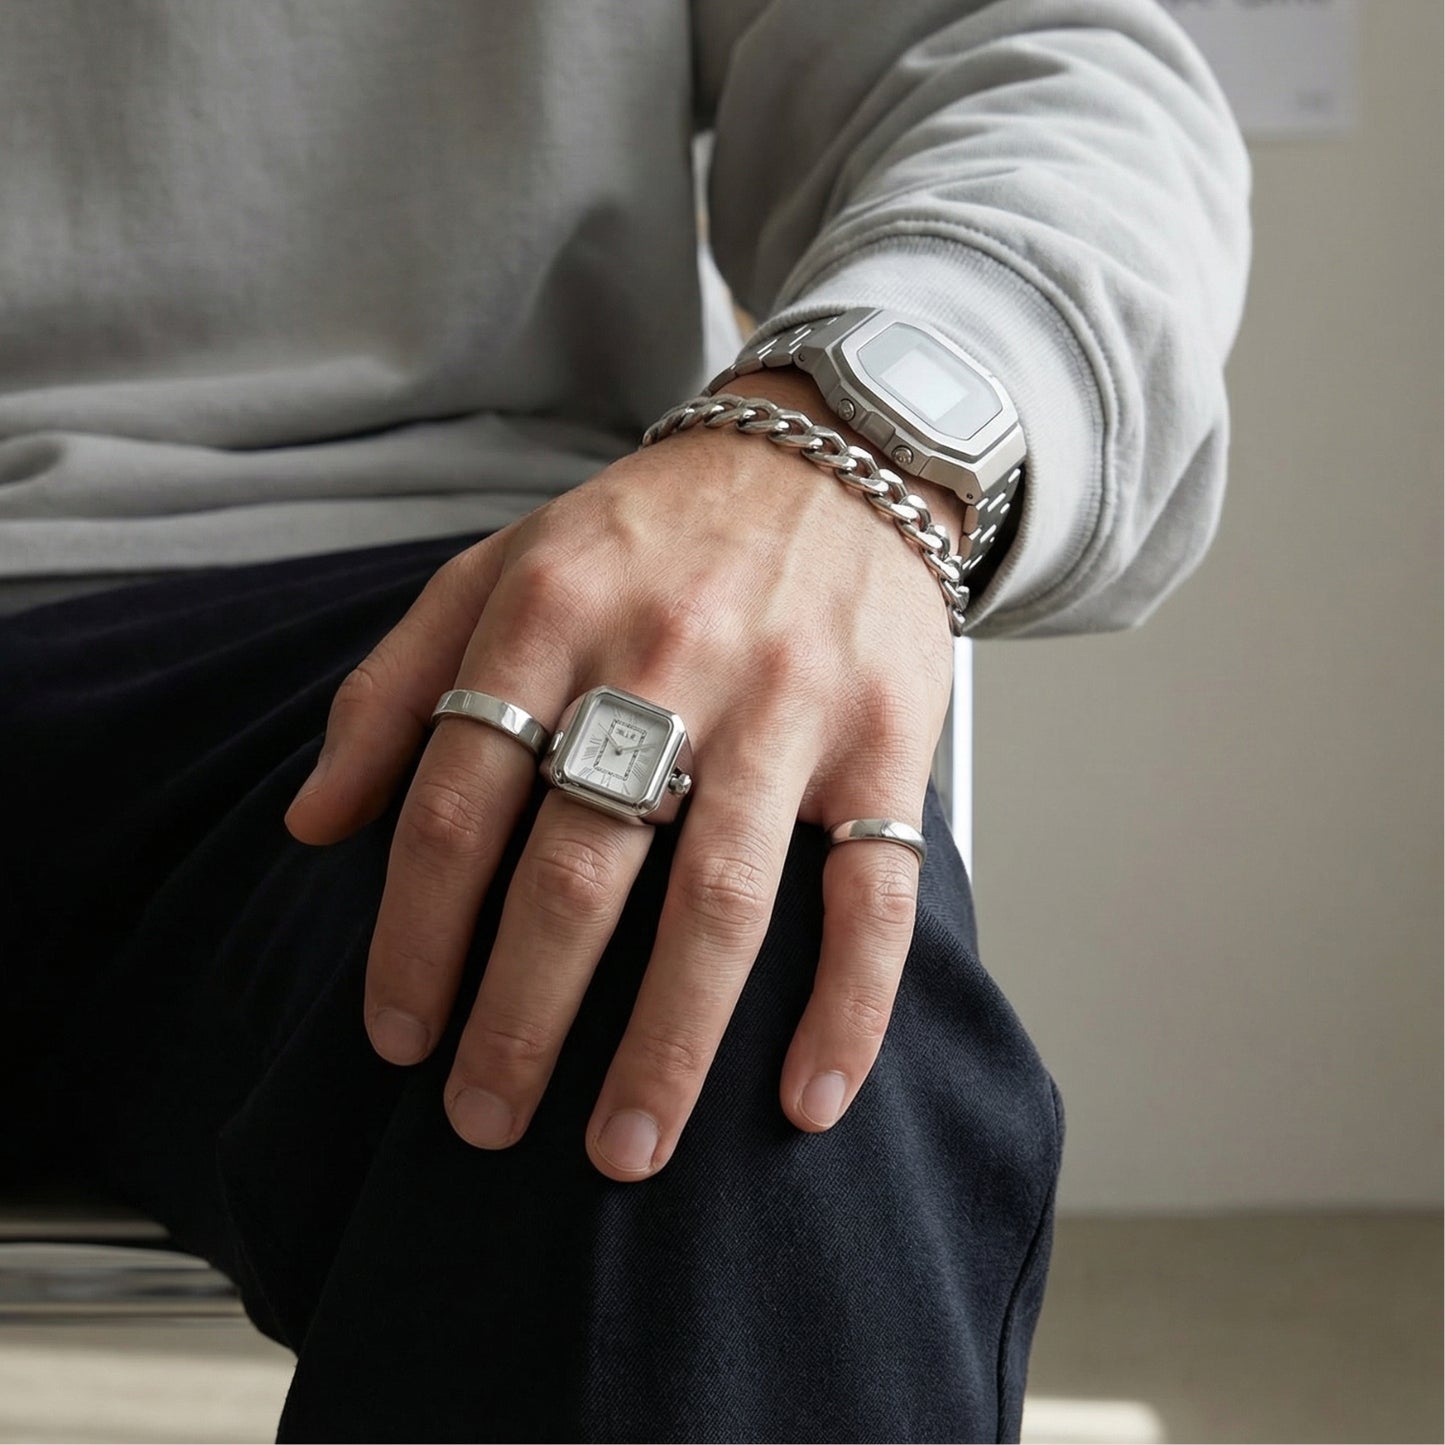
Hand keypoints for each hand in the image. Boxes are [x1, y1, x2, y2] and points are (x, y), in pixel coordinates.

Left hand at [284, 371, 961, 1180]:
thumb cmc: (651, 532)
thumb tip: (315, 827)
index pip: (457, 805)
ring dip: (666, 1043)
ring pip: (720, 901)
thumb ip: (396, 686)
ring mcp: (787, 705)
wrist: (830, 458)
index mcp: (552, 616)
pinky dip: (847, 1006)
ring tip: (621, 1150)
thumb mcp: (497, 566)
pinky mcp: (885, 741)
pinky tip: (806, 1101)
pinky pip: (874, 893)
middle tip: (481, 1120)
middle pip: (578, 869)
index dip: (415, 938)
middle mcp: (668, 660)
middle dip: (520, 1015)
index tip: (398, 1039)